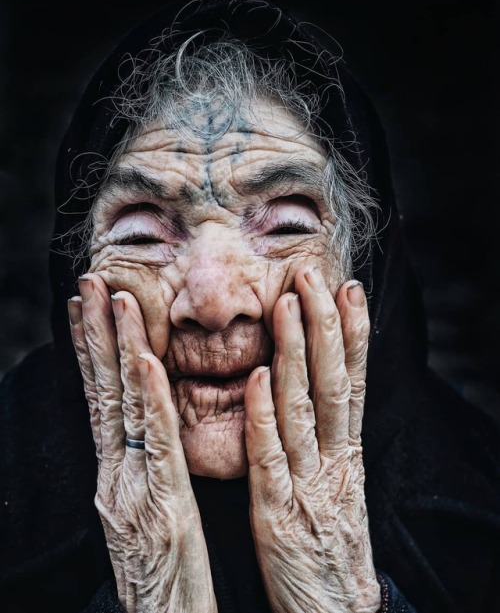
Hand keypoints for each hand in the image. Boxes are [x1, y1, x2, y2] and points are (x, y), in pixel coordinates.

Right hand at [68, 274, 216, 612]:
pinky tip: (142, 360)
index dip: (91, 352)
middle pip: (103, 391)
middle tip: (90, 283)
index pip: (100, 399)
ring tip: (112, 299)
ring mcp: (132, 486)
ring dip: (117, 349)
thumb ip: (141, 466)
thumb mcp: (144, 511)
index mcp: (115, 473)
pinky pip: (154, 442)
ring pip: (123, 406)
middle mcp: (115, 473)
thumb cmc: (161, 573)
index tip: (87, 309)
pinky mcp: (160, 502)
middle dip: (95, 334)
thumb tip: (137, 430)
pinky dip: (147, 397)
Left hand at [244, 267, 380, 612]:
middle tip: (312, 274)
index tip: (346, 288)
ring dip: (295, 354)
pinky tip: (260, 378)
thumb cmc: (328, 540)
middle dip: (323, 325)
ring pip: (302, 408)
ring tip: (289, 305)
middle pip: (330, 382)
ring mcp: (306, 485)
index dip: (352, 332)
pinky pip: (271, 458)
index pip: (351, 380)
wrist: (332, 609)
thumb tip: (320, 385)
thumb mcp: (338, 481)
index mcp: (346, 452)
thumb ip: (328, 435)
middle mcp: (333, 460)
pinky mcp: (277, 514)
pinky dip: (266, 417)